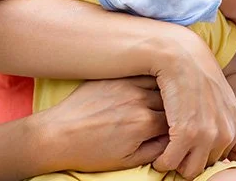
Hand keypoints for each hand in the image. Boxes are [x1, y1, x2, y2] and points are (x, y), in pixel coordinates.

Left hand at [39, 77, 169, 172]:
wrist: (57, 136)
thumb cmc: (89, 152)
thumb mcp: (126, 161)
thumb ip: (155, 150)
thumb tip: (172, 141)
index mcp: (144, 123)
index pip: (176, 122)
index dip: (179, 127)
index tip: (178, 130)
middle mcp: (138, 100)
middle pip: (170, 100)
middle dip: (174, 108)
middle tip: (175, 113)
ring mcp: (125, 85)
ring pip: (158, 83)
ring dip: (164, 90)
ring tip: (166, 96)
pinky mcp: (113, 78)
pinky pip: (138, 74)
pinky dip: (148, 79)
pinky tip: (149, 85)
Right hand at [150, 33, 235, 179]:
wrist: (182, 56)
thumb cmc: (195, 74)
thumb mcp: (220, 97)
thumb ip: (222, 118)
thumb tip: (214, 138)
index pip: (220, 157)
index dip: (201, 153)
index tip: (188, 147)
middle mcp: (227, 132)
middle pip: (206, 165)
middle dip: (189, 160)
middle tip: (174, 151)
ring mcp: (208, 134)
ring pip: (189, 169)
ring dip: (175, 164)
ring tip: (165, 154)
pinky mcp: (186, 133)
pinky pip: (170, 162)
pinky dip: (162, 162)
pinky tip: (157, 155)